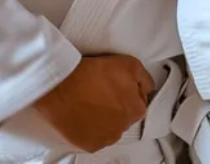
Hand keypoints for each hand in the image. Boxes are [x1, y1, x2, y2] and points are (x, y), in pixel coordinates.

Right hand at [34, 54, 153, 152]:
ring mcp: (105, 139)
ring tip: (90, 101)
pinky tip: (82, 113)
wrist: (61, 87)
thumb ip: (145, 78)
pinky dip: (90, 127)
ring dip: (103, 117)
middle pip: (124, 115)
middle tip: (102, 90)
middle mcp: (123, 129)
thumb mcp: (130, 64)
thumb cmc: (93, 74)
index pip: (138, 101)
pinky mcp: (87, 145)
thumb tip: (148, 88)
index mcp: (136, 110)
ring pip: (109, 127)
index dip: (127, 89)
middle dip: (116, 104)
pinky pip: (93, 136)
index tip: (116, 84)